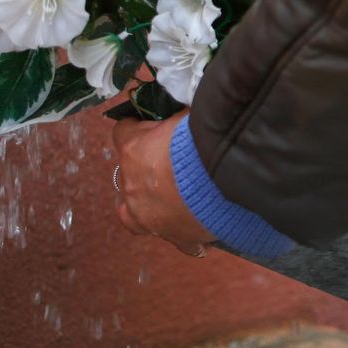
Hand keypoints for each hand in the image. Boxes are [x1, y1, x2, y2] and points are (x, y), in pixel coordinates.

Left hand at [110, 116, 214, 256]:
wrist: (226, 174)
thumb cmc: (201, 138)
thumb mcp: (182, 115)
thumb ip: (173, 117)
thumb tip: (177, 107)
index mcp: (132, 150)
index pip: (122, 133)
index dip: (135, 129)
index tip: (145, 126)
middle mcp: (133, 186)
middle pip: (125, 176)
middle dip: (140, 170)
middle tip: (161, 163)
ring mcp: (151, 216)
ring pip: (132, 215)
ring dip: (144, 206)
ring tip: (162, 200)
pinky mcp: (177, 236)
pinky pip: (177, 240)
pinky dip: (184, 233)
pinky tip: (196, 227)